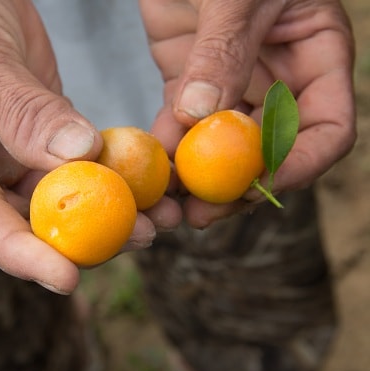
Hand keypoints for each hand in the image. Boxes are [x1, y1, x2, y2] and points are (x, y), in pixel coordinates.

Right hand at [0, 0, 179, 293]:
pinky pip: (70, 168)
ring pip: (53, 200)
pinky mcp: (30, 140)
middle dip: (80, 239)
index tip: (68, 278)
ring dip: (104, 211)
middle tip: (140, 237)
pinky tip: (143, 185)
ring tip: (159, 216)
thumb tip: (78, 158)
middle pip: (20, 221)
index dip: (22, 253)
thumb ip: (22, 112)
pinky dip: (105, 177)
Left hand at [140, 0, 356, 227]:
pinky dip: (166, 149)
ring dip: (195, 179)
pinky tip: (149, 169)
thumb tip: (202, 118)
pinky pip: (180, 126)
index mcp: (315, 55)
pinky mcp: (188, 81)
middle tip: (202, 213)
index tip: (258, 187)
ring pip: (220, 147)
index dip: (299, 165)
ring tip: (168, 205)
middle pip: (268, 150)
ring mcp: (231, 82)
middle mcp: (277, 77)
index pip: (326, 128)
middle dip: (236, 186)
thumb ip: (224, 51)